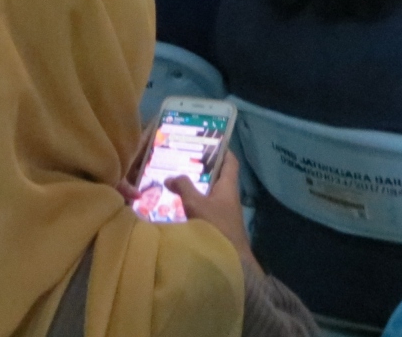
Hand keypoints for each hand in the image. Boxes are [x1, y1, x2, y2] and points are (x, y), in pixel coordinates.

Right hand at [169, 152, 257, 271]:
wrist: (230, 260)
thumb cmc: (217, 227)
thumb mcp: (197, 204)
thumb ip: (184, 187)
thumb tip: (170, 176)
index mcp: (228, 185)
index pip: (230, 161)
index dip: (222, 150)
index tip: (206, 142)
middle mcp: (229, 195)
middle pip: (217, 176)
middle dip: (202, 168)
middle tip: (182, 160)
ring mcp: (224, 211)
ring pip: (210, 192)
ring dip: (196, 186)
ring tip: (176, 179)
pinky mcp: (218, 224)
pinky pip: (206, 206)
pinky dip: (195, 202)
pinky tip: (179, 204)